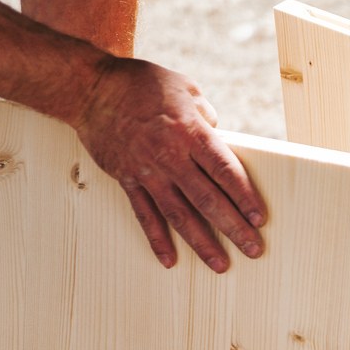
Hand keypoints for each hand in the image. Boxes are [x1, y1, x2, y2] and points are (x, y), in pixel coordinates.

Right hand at [74, 57, 266, 271]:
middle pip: (208, 199)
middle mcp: (170, 156)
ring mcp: (147, 171)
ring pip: (179, 215)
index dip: (244, 197)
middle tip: (253, 249)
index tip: (259, 219)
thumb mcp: (186, 88)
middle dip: (233, 228)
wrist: (90, 88)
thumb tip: (218, 138)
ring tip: (219, 265)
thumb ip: (207, 116)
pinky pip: (144, 215)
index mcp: (190, 132)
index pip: (225, 170)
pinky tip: (169, 260)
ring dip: (201, 242)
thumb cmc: (142, 84)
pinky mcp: (127, 180)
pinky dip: (156, 239)